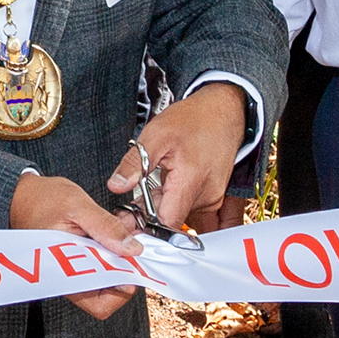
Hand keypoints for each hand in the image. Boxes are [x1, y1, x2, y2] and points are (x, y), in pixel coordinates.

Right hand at [9, 173, 143, 319]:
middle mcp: (70, 279)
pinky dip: (111, 251)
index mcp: (65, 274)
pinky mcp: (77, 262)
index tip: (133, 262)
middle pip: (107, 297)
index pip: (101, 303)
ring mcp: (74, 272)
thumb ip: (106, 227)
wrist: (21, 195)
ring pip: (107, 281)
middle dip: (125, 271)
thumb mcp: (77, 206)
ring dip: (120, 259)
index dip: (122, 286)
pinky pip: (100, 266)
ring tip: (121, 232)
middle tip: (131, 245)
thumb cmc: (40, 201)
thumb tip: (132, 249)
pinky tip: (111, 232)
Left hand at [107, 82, 251, 232]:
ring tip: (150, 186)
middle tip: (129, 204)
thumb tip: (116, 186)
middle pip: (171, 219)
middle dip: (148, 215)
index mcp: (191, 181)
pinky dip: (175, 203)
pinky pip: (191, 209)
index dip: (145, 226)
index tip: (128, 221)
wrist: (222, 111)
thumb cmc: (193, 119)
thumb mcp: (155, 134)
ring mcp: (212, 198)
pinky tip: (166, 190)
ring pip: (179, 213)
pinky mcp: (213, 196)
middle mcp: (206, 195)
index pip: (167, 223)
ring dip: (161, 206)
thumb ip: (135, 163)